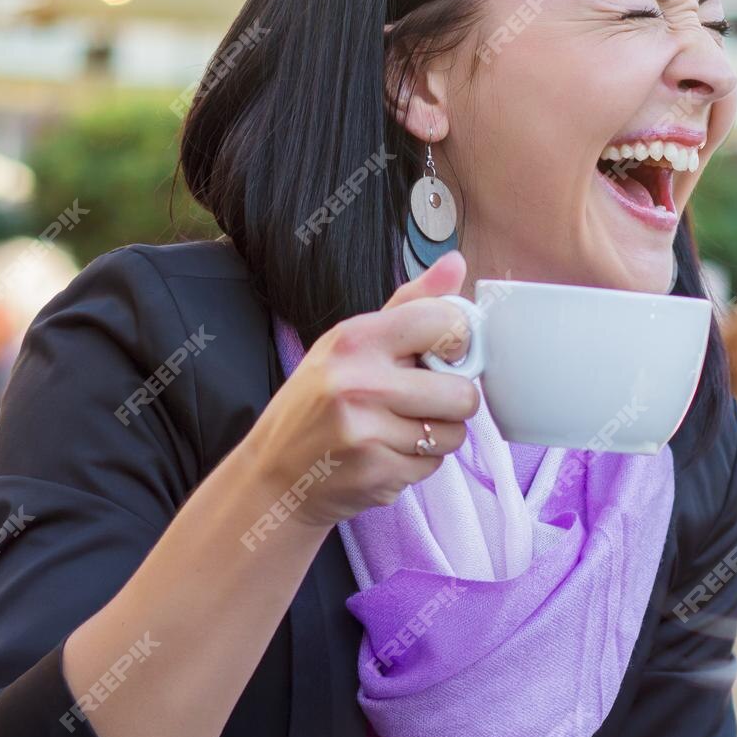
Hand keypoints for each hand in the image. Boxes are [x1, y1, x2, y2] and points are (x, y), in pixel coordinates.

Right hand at [235, 252, 480, 529]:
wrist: (274, 475)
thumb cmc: (315, 404)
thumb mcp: (347, 344)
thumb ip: (407, 305)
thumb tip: (456, 262)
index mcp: (355, 339)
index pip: (443, 323)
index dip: (458, 342)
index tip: (444, 354)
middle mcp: (360, 382)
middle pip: (462, 392)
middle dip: (452, 402)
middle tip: (422, 402)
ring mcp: (368, 431)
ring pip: (453, 433)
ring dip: (437, 436)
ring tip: (398, 431)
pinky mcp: (377, 472)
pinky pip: (434, 465)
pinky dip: (417, 464)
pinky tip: (385, 455)